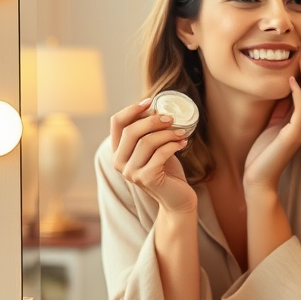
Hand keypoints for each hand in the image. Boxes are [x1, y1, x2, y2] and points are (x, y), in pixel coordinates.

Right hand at [110, 98, 196, 213]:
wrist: (177, 198)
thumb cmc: (166, 169)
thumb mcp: (154, 147)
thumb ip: (149, 131)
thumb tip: (155, 106)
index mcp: (118, 150)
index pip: (117, 123)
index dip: (132, 109)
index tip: (151, 101)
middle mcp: (119, 162)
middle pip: (131, 131)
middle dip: (153, 120)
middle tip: (171, 118)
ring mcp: (131, 172)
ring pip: (146, 142)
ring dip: (167, 133)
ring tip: (182, 132)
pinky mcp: (146, 179)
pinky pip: (159, 154)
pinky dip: (173, 145)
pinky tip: (183, 143)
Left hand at [243, 47, 300, 190]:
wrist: (258, 178)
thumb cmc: (262, 153)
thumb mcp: (271, 124)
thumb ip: (280, 109)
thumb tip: (284, 87)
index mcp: (299, 121)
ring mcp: (300, 130)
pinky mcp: (293, 136)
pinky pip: (300, 111)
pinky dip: (297, 94)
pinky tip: (293, 80)